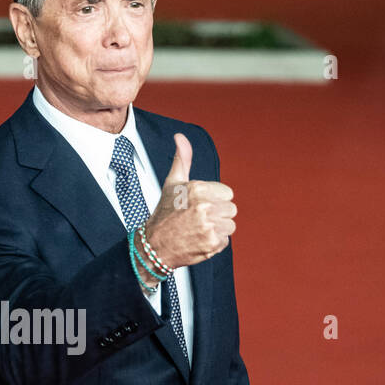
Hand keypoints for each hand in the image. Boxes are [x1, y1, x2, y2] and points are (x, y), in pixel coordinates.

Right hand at [143, 133, 236, 270]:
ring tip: (199, 229)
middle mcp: (204, 207)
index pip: (227, 193)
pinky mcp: (212, 243)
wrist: (154, 246)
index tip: (200, 205)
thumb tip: (180, 137)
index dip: (215, 199)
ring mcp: (209, 226)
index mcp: (198, 189)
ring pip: (230, 225)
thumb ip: (182, 159)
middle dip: (217, 214)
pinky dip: (214, 243)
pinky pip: (225, 240)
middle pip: (231, 209)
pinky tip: (199, 239)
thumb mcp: (172, 183)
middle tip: (198, 219)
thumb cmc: (164, 215)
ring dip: (217, 229)